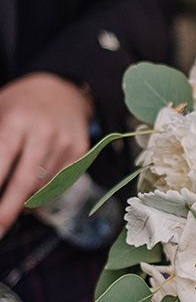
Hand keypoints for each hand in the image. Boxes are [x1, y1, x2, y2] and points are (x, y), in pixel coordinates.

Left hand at [0, 73, 92, 236]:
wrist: (62, 91)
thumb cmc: (19, 106)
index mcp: (17, 120)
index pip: (2, 163)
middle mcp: (45, 132)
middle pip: (24, 183)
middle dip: (7, 211)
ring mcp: (67, 143)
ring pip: (43, 188)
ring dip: (24, 203)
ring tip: (11, 207)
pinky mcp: (81, 153)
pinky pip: (59, 184)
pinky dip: (42, 196)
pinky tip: (30, 197)